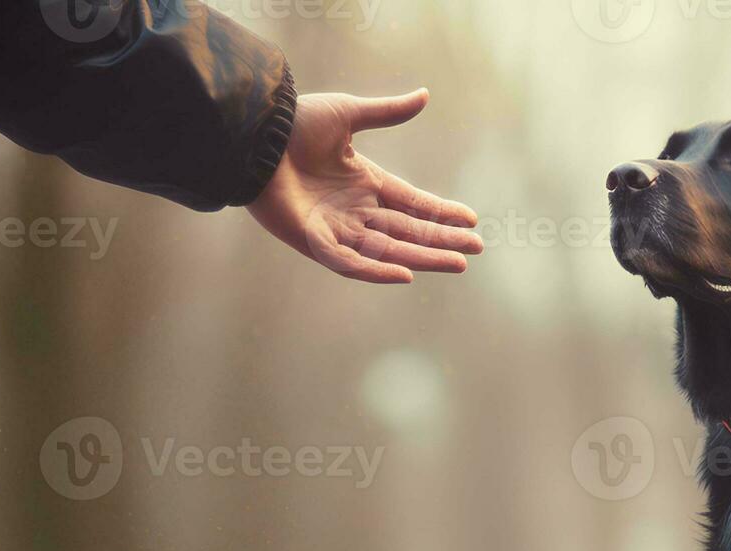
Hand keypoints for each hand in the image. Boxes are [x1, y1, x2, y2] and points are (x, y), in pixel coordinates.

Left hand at [247, 89, 482, 283]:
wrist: (255, 137)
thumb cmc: (295, 124)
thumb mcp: (348, 114)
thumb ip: (387, 112)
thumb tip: (425, 96)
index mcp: (365, 181)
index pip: (412, 202)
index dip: (440, 212)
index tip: (471, 221)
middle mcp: (355, 210)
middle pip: (408, 230)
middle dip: (441, 240)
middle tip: (475, 250)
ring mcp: (336, 229)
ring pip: (388, 249)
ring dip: (422, 257)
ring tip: (457, 263)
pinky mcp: (314, 242)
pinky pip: (350, 263)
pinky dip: (376, 270)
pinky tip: (405, 274)